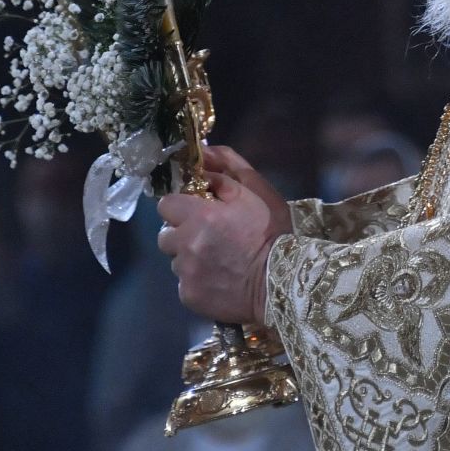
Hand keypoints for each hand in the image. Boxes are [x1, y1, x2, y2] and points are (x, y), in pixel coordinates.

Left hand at [156, 146, 292, 324]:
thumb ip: (226, 168)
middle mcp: (186, 245)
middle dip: (182, 233)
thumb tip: (201, 153)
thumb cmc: (273, 232)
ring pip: (176, 260)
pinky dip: (197, 281)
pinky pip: (185, 284)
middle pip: (165, 235)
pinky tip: (220, 278)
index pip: (165, 205)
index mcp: (200, 216)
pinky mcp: (190, 297)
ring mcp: (186, 274)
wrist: (284, 282)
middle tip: (208, 236)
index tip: (197, 212)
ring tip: (218, 259)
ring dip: (190, 257)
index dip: (181, 206)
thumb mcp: (256, 191)